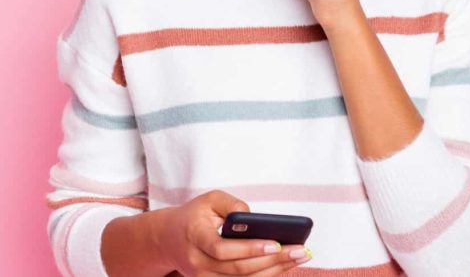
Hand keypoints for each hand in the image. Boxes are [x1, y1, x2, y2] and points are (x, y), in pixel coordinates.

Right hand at [150, 190, 312, 275]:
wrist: (168, 239)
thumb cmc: (194, 215)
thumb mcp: (209, 199)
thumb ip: (232, 204)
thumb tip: (256, 219)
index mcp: (194, 237)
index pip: (222, 249)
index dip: (250, 249)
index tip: (277, 243)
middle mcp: (197, 263)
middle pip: (238, 269)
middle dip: (273, 261)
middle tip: (300, 251)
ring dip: (274, 271)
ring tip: (299, 257)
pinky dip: (264, 276)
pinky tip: (283, 267)